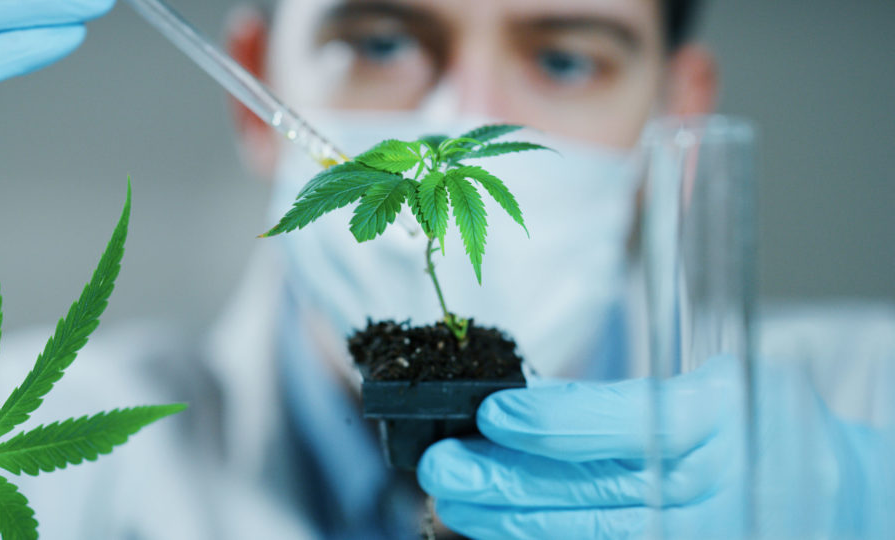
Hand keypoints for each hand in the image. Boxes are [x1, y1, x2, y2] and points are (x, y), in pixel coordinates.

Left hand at [417, 356, 889, 538]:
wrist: (827, 492)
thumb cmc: (758, 424)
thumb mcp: (708, 388)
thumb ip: (623, 404)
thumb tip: (525, 409)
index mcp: (716, 421)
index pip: (624, 425)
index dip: (553, 423)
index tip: (491, 413)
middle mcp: (706, 487)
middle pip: (591, 491)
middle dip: (506, 481)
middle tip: (441, 466)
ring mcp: (693, 533)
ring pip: (587, 533)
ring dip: (511, 522)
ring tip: (452, 503)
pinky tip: (496, 532)